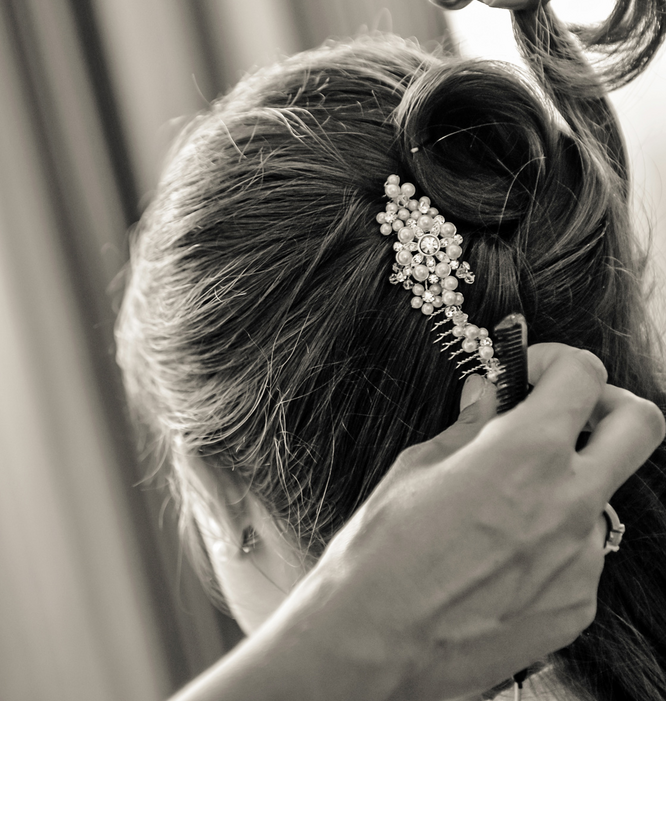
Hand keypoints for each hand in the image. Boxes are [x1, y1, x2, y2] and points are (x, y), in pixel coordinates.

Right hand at [286, 343, 663, 699]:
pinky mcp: (577, 608)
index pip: (584, 375)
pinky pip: (581, 558)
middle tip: (563, 416)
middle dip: (607, 406)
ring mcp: (582, 561)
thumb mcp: (414, 471)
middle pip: (640, 425)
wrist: (371, 648)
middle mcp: (571, 503)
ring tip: (500, 515)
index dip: (555, 361)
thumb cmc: (379, 556)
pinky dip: (552, 546)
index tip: (527, 376)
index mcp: (527, 454)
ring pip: (601, 499)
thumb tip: (487, 397)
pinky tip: (497, 564)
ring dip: (566, 488)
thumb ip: (468, 428)